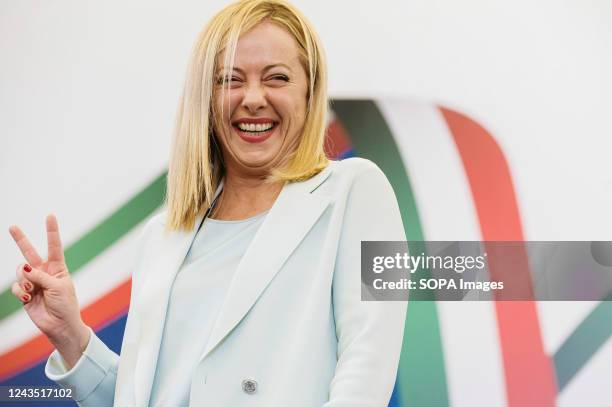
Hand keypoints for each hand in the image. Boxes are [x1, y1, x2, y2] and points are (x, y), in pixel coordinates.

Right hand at [9, 214, 89, 368]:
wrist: (60, 325)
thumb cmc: (65, 305)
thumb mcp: (57, 287)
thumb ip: (40, 275)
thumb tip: (23, 267)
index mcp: (58, 268)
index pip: (54, 246)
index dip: (51, 231)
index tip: (50, 215)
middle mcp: (44, 272)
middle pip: (30, 253)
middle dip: (21, 240)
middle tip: (12, 227)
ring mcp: (33, 282)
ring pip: (20, 272)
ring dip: (24, 281)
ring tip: (32, 291)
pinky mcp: (24, 293)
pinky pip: (16, 286)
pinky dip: (19, 291)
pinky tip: (26, 297)